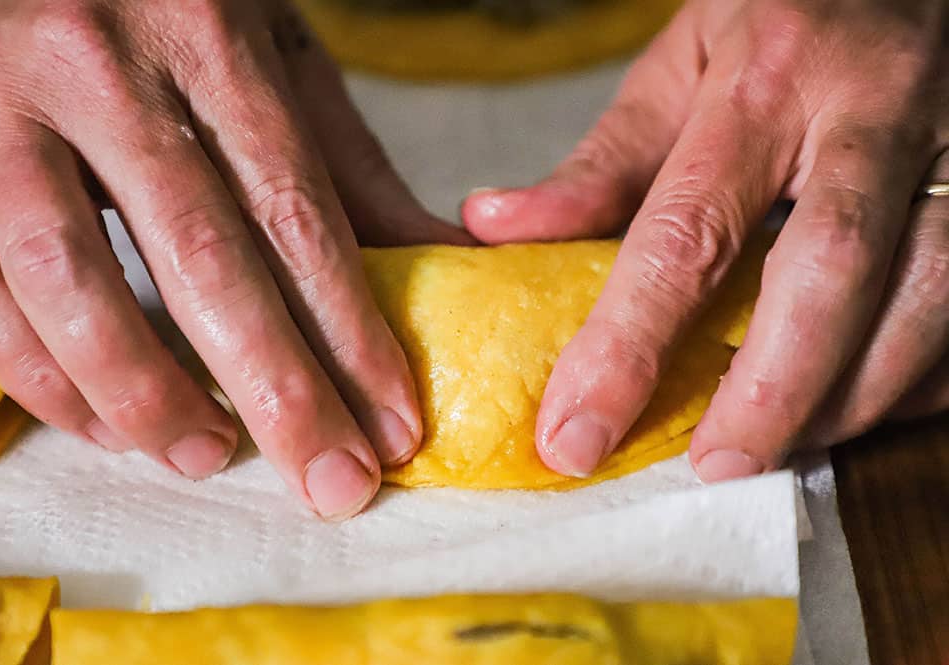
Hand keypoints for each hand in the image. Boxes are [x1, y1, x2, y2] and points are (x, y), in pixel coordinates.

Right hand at [0, 0, 470, 518]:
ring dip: (146, 393)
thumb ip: (345, 166)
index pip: (293, 210)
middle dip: (278, 390)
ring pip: (65, 280)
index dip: (349, 333)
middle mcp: (98, 68)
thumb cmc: (165, 10)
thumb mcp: (272, 59)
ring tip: (210, 456)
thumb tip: (442, 262)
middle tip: (332, 480)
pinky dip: (42, 374)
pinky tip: (105, 422)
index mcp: (206, 38)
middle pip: (201, 256)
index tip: (392, 424)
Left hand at [463, 0, 948, 480]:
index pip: (686, 231)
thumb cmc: (782, 18)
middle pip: (830, 273)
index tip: (576, 431)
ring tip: (781, 446)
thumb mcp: (680, 66)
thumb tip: (494, 226)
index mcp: (767, 79)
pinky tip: (861, 401)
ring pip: (928, 297)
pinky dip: (918, 373)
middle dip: (770, 391)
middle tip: (715, 464)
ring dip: (853, 395)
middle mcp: (872, 111)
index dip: (628, 345)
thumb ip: (601, 163)